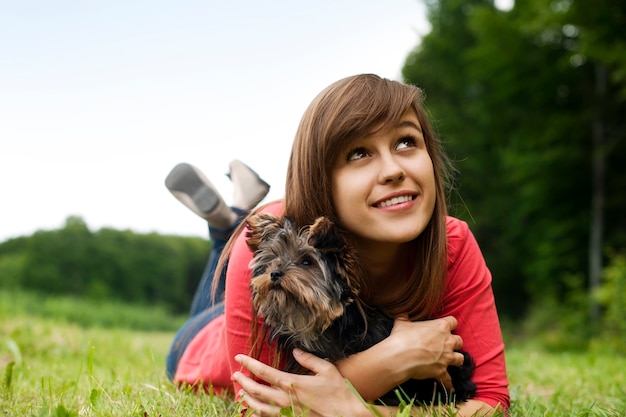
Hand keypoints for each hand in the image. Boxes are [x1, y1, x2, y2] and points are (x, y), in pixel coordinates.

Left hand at [232, 349, 369, 416]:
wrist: (345, 416)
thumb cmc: (338, 392)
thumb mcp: (327, 369)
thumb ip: (309, 359)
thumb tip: (295, 351)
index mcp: (292, 383)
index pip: (263, 372)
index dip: (248, 364)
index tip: (239, 357)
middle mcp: (285, 399)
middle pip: (255, 390)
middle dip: (242, 380)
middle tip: (235, 374)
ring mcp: (285, 413)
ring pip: (258, 407)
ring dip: (247, 398)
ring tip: (241, 392)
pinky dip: (257, 411)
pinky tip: (255, 408)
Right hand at [389, 316, 465, 389]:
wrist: (400, 356)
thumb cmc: (402, 337)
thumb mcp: (401, 323)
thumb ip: (404, 316)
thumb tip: (401, 311)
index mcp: (440, 327)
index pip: (453, 321)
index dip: (450, 324)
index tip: (446, 327)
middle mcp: (447, 341)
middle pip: (459, 341)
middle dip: (454, 343)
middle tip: (446, 345)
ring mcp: (446, 357)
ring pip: (460, 358)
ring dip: (456, 360)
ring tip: (450, 361)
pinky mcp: (441, 371)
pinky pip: (448, 379)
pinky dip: (448, 383)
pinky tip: (449, 386)